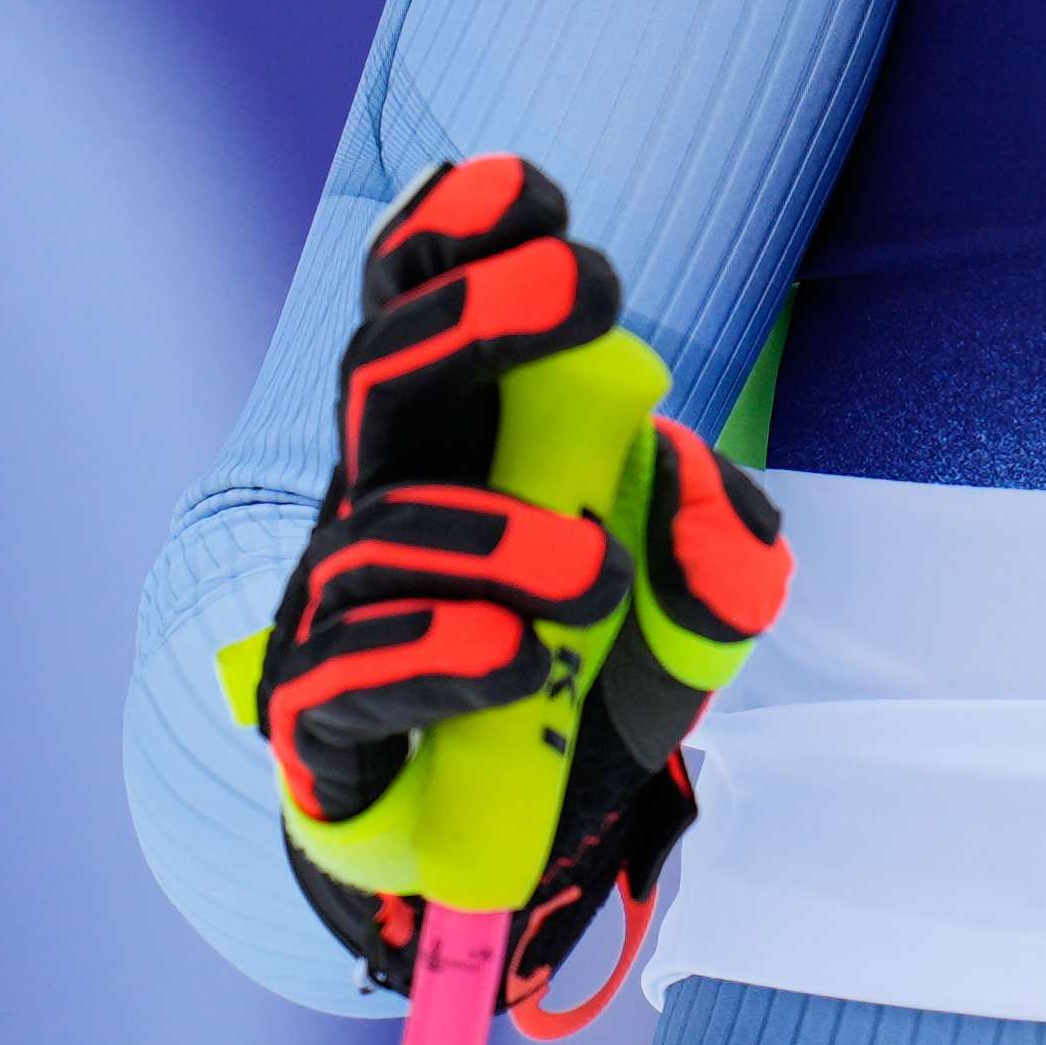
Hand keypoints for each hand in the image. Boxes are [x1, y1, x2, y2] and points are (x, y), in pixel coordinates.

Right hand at [239, 156, 789, 998]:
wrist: (506, 855)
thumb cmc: (586, 691)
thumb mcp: (693, 616)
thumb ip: (722, 546)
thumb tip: (695, 477)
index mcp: (456, 447)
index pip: (425, 305)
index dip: (457, 233)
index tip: (531, 189)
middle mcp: (383, 503)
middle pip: (382, 373)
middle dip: (478, 314)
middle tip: (592, 287)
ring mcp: (340, 610)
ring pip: (381, 530)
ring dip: (498, 537)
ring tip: (595, 577)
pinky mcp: (323, 722)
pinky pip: (352, 668)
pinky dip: (441, 653)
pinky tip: (518, 658)